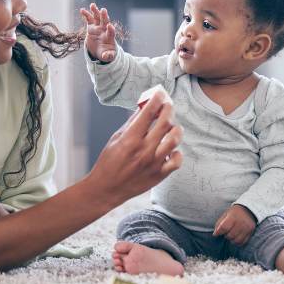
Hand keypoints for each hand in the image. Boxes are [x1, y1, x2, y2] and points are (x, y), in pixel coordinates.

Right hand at [81, 3, 116, 62]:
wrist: (100, 51)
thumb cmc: (106, 53)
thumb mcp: (108, 56)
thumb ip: (107, 56)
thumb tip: (105, 56)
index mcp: (109, 37)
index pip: (111, 32)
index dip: (110, 29)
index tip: (110, 26)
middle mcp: (104, 30)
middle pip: (105, 22)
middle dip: (104, 16)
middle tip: (103, 10)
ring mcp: (98, 28)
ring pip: (97, 18)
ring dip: (95, 11)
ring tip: (92, 5)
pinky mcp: (91, 27)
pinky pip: (89, 19)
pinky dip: (86, 14)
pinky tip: (82, 10)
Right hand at [88, 90, 183, 205]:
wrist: (106, 189)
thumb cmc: (109, 162)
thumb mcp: (116, 138)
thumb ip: (132, 123)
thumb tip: (144, 107)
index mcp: (130, 139)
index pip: (148, 113)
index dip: (156, 100)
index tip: (160, 94)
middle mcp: (143, 150)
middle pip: (166, 123)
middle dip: (169, 110)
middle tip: (167, 107)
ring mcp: (153, 163)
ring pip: (174, 139)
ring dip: (176, 129)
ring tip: (171, 128)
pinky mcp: (159, 175)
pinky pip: (177, 161)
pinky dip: (177, 153)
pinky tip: (170, 150)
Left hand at [213, 204, 256, 246]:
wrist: (248, 210)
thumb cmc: (234, 212)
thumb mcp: (225, 214)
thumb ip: (219, 224)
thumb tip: (215, 234)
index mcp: (233, 217)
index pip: (224, 228)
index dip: (219, 231)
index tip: (220, 231)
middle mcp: (241, 223)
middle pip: (230, 236)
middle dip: (226, 235)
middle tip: (227, 231)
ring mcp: (247, 229)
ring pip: (236, 241)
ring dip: (231, 240)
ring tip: (232, 235)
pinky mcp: (251, 233)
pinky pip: (243, 243)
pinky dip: (238, 243)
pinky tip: (236, 238)